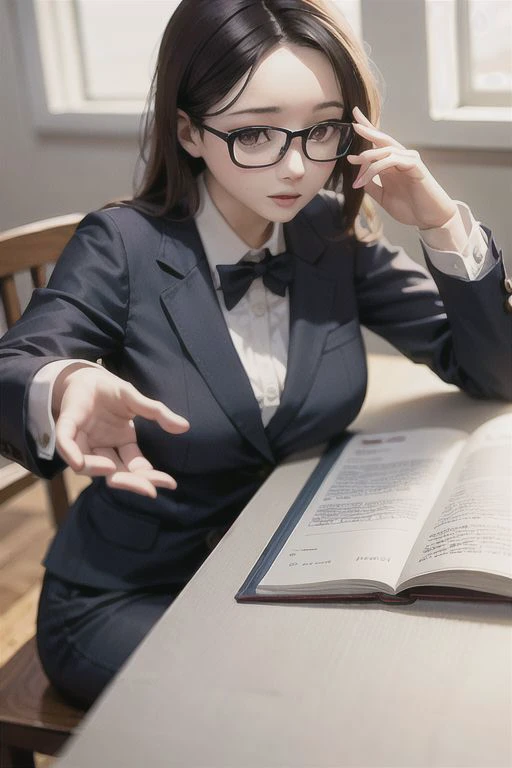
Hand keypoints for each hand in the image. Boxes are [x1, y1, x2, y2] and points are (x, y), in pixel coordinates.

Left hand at [54, 366, 188, 496]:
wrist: (86, 375)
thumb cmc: (111, 390)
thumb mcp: (136, 401)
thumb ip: (157, 413)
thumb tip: (185, 427)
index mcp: (122, 443)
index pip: (138, 467)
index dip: (152, 476)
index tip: (170, 483)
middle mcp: (104, 448)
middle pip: (118, 473)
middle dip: (132, 483)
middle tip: (148, 490)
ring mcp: (85, 442)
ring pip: (91, 466)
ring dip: (101, 470)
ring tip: (110, 468)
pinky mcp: (66, 428)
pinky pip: (67, 444)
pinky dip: (72, 454)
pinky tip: (80, 463)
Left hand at [347, 107, 457, 229]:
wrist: (428, 218)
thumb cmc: (409, 207)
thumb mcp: (383, 196)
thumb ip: (371, 185)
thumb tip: (357, 176)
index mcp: (392, 164)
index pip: (378, 144)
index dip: (368, 131)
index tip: (353, 123)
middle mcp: (401, 158)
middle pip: (382, 138)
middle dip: (368, 129)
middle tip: (354, 123)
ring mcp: (409, 160)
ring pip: (385, 150)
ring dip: (367, 162)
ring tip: (357, 180)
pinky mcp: (415, 165)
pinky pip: (393, 159)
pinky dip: (377, 166)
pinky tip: (368, 176)